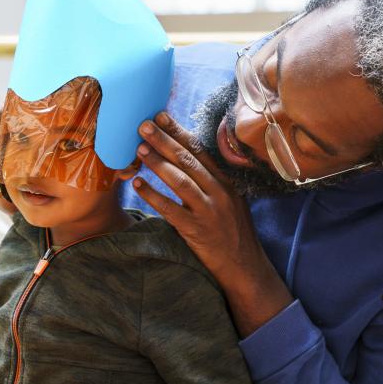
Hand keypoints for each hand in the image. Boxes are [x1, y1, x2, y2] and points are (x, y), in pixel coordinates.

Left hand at [132, 113, 292, 335]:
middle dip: (164, 140)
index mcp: (226, 183)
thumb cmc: (233, 233)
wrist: (245, 267)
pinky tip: (137, 185)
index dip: (179, 132)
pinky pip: (171, 210)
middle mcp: (219, 193)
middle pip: (188, 160)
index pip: (200, 151)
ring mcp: (209, 211)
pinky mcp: (196, 231)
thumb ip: (213, 182)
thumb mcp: (231, 202)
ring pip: (180, 181)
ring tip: (138, 149)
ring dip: (158, 163)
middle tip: (143, 125)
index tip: (161, 116)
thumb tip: (188, 159)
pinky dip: (153, 196)